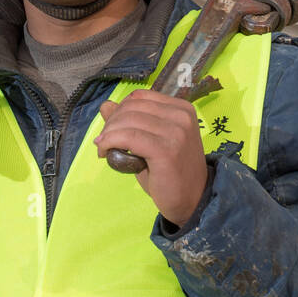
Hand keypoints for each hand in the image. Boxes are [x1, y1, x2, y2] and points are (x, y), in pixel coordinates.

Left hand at [94, 90, 208, 227]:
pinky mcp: (166, 149)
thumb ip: (130, 123)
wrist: (193, 200)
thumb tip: (105, 105)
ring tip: (104, 150)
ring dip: (107, 134)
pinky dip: (110, 142)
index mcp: (181, 109)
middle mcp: (181, 116)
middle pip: (132, 107)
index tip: (111, 130)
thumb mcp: (149, 142)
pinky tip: (105, 153)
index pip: (140, 97)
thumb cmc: (170, 173)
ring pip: (128, 121)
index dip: (119, 110)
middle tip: (104, 143)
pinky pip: (128, 137)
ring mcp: (176, 132)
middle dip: (110, 123)